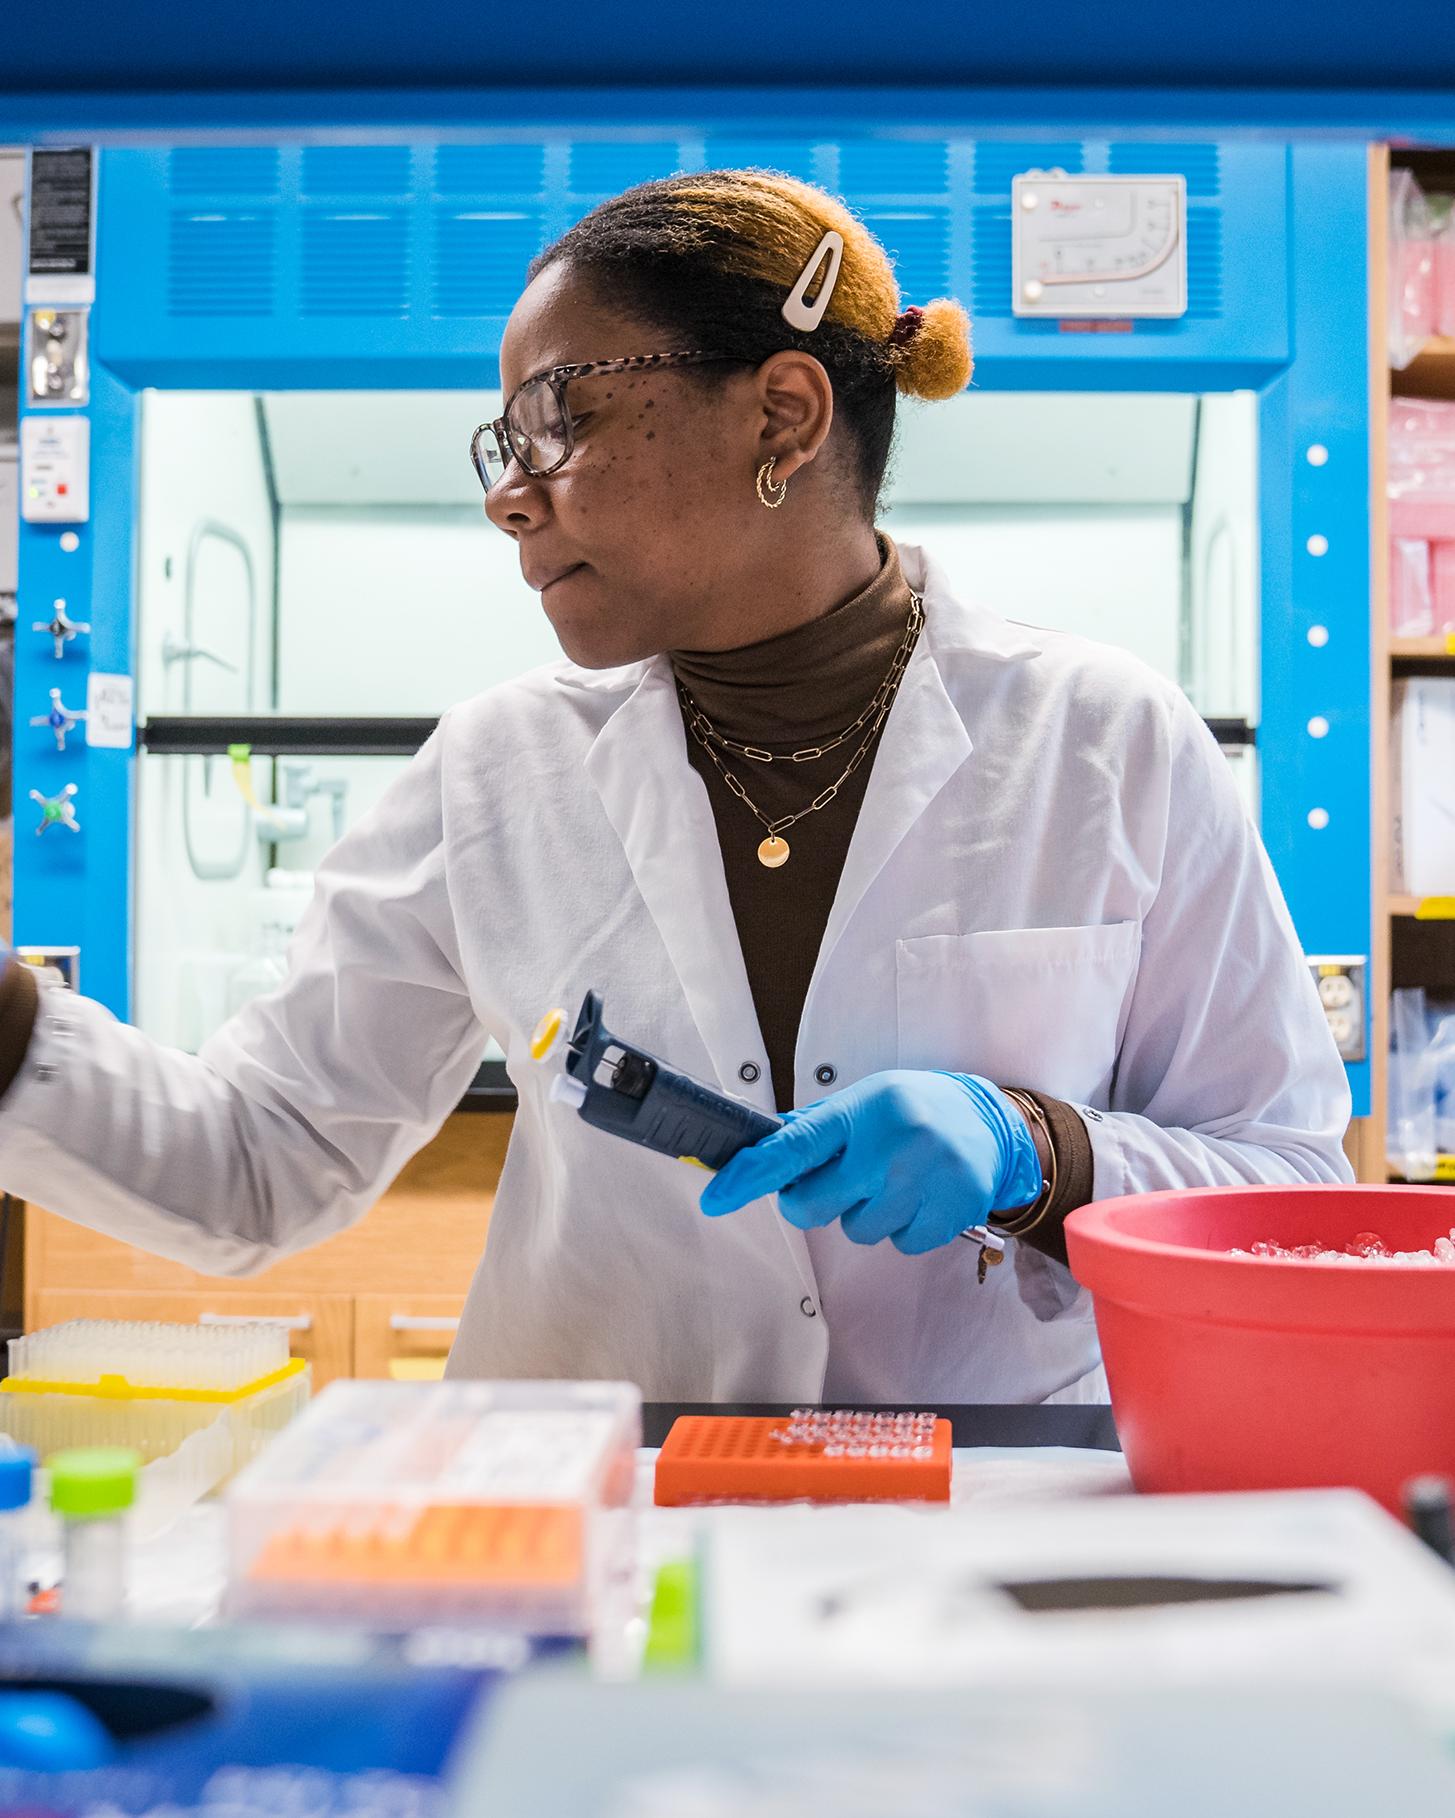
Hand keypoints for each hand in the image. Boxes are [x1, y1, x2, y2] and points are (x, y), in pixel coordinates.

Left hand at [699, 1070, 1042, 1254]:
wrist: (990, 1122)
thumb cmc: (910, 1110)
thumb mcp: (862, 1102)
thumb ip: (811, 1128)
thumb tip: (753, 1151)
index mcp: (862, 1109)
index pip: (794, 1146)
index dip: (751, 1174)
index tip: (715, 1197)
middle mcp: (892, 1144)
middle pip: (814, 1206)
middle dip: (812, 1201)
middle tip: (841, 1179)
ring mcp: (925, 1181)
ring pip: (857, 1230)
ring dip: (864, 1214)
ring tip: (894, 1180)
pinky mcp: (952, 1212)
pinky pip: (898, 1244)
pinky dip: (901, 1228)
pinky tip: (919, 1196)